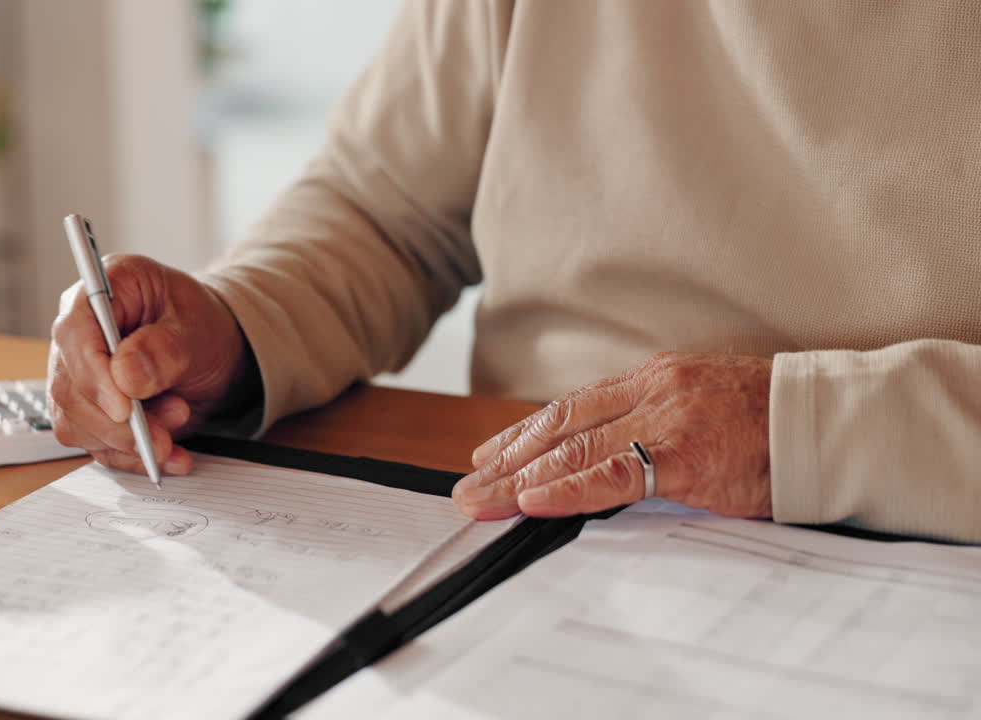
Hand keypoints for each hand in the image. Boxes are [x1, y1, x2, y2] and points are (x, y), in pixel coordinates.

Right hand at [48, 255, 253, 474]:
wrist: (212, 351)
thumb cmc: (201, 326)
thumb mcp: (197, 328)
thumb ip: (164, 349)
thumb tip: (126, 375)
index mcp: (104, 292)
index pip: (74, 333)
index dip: (92, 375)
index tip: (123, 408)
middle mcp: (80, 334)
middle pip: (69, 387)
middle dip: (117, 422)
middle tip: (162, 435)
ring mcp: (78, 375)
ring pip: (78, 423)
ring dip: (128, 440)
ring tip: (177, 427)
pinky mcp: (88, 411)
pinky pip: (98, 445)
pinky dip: (134, 457)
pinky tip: (170, 455)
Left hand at [452, 352, 772, 519]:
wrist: (828, 421)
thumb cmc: (772, 421)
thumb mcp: (703, 406)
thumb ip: (657, 424)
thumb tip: (612, 457)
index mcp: (654, 379)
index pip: (571, 409)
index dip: (524, 434)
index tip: (488, 454)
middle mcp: (651, 392)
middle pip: (559, 427)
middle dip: (505, 459)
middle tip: (466, 485)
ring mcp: (665, 420)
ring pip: (572, 451)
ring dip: (517, 479)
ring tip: (480, 500)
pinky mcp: (685, 455)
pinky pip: (612, 476)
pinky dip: (566, 489)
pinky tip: (531, 500)